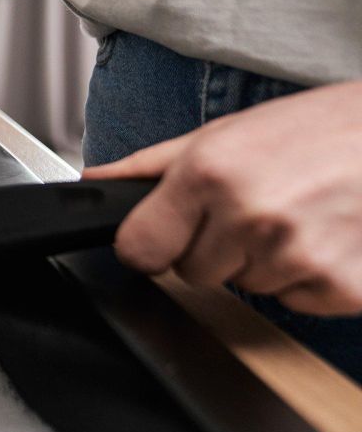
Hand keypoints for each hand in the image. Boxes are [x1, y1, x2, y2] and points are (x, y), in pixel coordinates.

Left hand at [86, 81, 361, 315]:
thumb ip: (153, 165)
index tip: (164, 234)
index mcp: (211, 173)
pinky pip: (294, 302)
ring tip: (296, 215)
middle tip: (252, 209)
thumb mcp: (228, 132)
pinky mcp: (341, 286)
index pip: (139, 248)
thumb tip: (93, 183)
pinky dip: (307, 278)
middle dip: (213, 248)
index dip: (149, 244)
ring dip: (262, 261)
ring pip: (244, 288)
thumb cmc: (320, 129)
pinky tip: (326, 236)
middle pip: (191, 273)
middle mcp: (250, 215)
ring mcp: (297, 255)